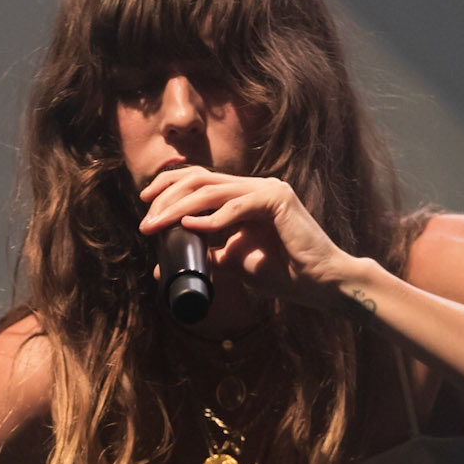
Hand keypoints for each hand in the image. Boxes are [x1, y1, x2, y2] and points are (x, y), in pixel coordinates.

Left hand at [138, 166, 360, 301]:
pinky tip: (191, 226)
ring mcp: (267, 190)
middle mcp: (254, 187)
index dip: (169, 187)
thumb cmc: (283, 273)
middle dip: (167, 197)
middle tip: (146, 219)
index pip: (199, 180)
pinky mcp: (278, 200)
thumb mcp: (233, 262)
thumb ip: (205, 257)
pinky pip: (237, 206)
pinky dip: (211, 218)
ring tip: (158, 224)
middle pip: (200, 179)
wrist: (319, 283)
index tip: (145, 205)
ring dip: (180, 207)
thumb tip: (164, 267)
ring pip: (213, 190)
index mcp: (244, 196)